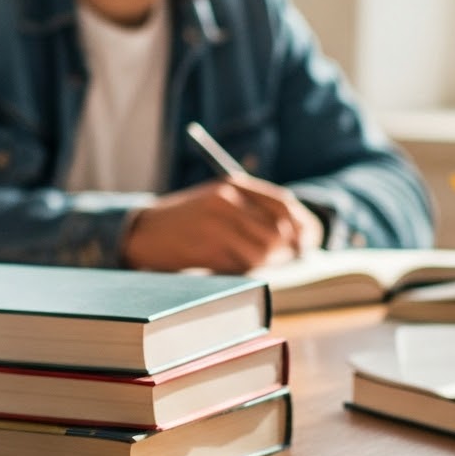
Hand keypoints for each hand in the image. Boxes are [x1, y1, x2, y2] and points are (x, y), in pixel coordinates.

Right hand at [121, 177, 323, 271]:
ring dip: (265, 264)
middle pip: (278, 231)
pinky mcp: (207, 248)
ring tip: (253, 263)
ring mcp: (217, 224)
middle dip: (287, 250)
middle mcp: (227, 200)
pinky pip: (242, 265)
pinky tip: (233, 266)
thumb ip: (252, 211)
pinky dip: (245, 271)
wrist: (144, 231)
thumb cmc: (187, 219)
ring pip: (262, 252)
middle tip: (288, 260)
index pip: (284, 204)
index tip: (309, 241)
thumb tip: (297, 238)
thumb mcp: (218, 201)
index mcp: (233, 184)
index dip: (303, 225)